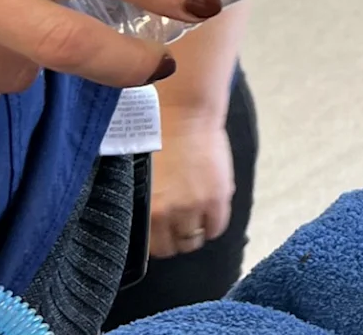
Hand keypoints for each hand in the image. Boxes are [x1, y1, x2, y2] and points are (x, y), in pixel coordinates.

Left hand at [149, 115, 234, 257]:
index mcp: (148, 209)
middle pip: (177, 246)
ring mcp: (197, 206)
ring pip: (197, 239)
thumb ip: (149, 204)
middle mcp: (171, 213)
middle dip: (178, 240)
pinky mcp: (218, 196)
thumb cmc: (159, 139)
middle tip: (180, 228)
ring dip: (196, 233)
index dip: (161, 243)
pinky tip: (210, 213)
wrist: (184, 116)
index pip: (156, 247)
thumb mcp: (144, 179)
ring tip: (196, 220)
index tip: (164, 237)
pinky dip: (214, 225)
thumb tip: (153, 223)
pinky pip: (218, 226)